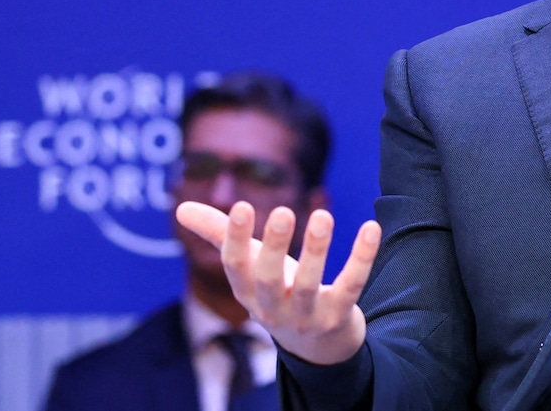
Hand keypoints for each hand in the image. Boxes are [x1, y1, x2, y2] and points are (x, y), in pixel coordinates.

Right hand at [176, 200, 381, 366]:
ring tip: (324, 216)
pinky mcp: (338, 316)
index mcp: (247, 291)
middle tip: (284, 211)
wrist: (317, 344)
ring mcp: (306, 316)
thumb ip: (217, 234)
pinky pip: (350, 287)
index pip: (236, 267)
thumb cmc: (276, 289)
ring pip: (310, 285)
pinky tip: (370, 228)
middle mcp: (273, 307)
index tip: (243, 207)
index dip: (237, 239)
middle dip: (275, 247)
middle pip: (269, 280)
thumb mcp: (249, 264)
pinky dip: (361, 259)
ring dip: (317, 251)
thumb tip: (180, 209)